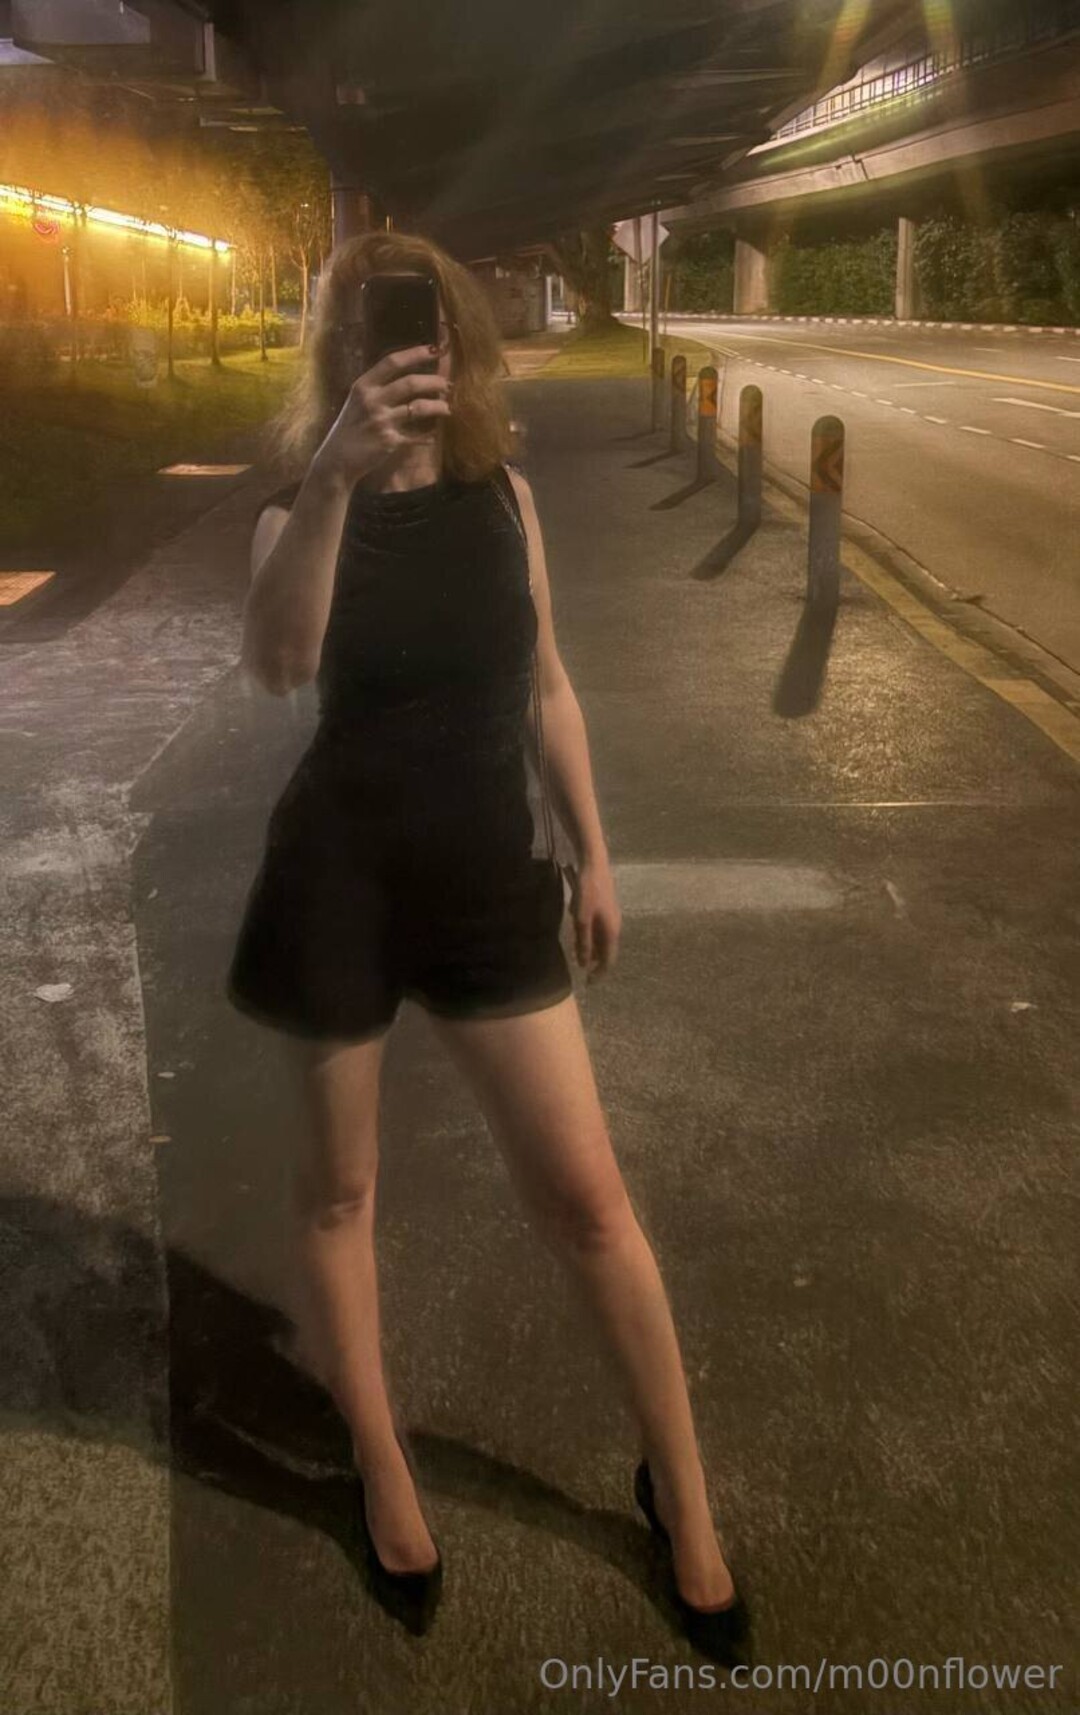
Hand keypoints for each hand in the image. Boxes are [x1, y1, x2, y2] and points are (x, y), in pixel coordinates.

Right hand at [312, 341, 452, 487]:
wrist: (337, 460)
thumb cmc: (350, 428)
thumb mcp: (358, 400)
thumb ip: (379, 387)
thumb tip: (409, 375)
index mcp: (364, 385)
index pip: (392, 362)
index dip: (416, 353)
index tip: (435, 349)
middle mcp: (372, 400)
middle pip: (410, 383)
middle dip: (434, 382)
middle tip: (447, 385)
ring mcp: (381, 421)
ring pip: (418, 408)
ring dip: (438, 407)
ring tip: (447, 408)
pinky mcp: (389, 442)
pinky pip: (416, 437)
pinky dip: (427, 438)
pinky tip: (433, 438)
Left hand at [567, 858, 620, 984]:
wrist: (594, 864)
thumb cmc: (587, 892)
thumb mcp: (581, 919)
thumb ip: (583, 941)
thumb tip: (584, 963)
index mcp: (611, 931)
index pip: (608, 960)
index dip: (599, 974)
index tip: (588, 983)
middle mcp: (615, 927)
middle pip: (607, 952)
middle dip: (596, 963)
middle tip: (582, 972)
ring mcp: (612, 917)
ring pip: (604, 941)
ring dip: (593, 951)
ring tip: (579, 957)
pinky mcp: (606, 909)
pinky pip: (601, 930)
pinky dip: (592, 939)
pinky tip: (581, 936)